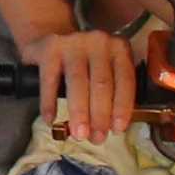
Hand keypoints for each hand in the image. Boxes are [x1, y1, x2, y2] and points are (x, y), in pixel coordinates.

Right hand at [27, 27, 138, 146]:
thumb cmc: (84, 60)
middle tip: (96, 138)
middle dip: (100, 114)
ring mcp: (72, 44)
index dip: (122, 106)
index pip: (125, 80)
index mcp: (119, 48)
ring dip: (78, 112)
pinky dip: (49, 102)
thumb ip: (113, 87)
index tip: (117, 129)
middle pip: (101, 83)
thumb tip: (112, 126)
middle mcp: (98, 42)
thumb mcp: (105, 66)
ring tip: (78, 134)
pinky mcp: (49, 49)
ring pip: (77, 83)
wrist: (52, 36)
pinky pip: (49, 80)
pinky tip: (50, 119)